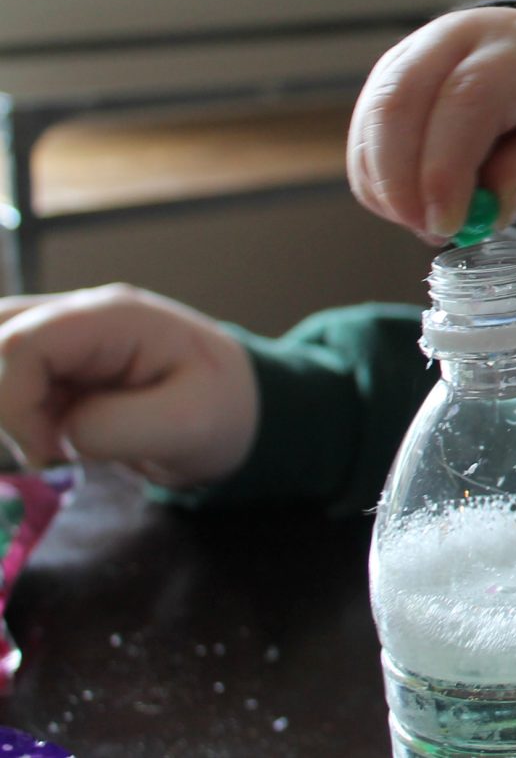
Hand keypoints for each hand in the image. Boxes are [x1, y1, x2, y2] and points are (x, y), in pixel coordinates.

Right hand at [0, 284, 259, 486]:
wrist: (240, 409)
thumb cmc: (223, 410)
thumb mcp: (189, 426)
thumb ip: (115, 427)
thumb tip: (60, 430)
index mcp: (117, 318)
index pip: (25, 343)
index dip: (15, 403)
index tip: (49, 452)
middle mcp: (84, 314)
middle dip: (5, 403)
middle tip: (46, 449)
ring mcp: (69, 333)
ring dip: (7, 405)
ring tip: (50, 441)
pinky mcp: (58, 359)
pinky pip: (6, 372)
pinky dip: (13, 409)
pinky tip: (50, 435)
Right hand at [348, 7, 515, 242]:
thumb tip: (492, 209)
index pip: (469, 97)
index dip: (447, 165)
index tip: (449, 224)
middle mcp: (457, 39)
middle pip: (402, 101)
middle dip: (403, 181)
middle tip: (432, 233)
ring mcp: (414, 56)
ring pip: (374, 120)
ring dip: (389, 187)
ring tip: (437, 224)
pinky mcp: (387, 81)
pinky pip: (365, 137)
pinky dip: (379, 183)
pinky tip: (417, 207)